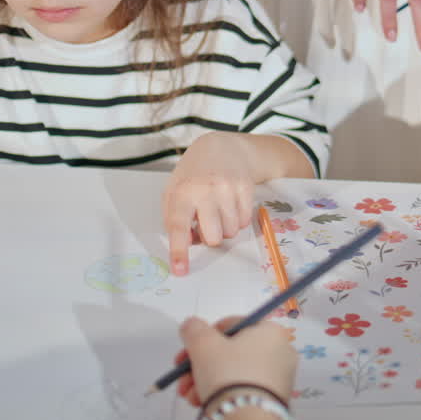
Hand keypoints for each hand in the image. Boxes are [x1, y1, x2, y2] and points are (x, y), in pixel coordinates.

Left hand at [163, 132, 255, 275]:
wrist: (221, 148)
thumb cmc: (192, 176)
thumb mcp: (174, 192)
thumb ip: (174, 219)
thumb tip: (191, 243)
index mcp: (181, 193)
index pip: (178, 228)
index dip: (179, 251)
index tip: (180, 271)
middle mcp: (205, 191)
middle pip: (213, 238)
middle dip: (210, 236)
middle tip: (206, 222)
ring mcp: (228, 189)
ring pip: (231, 232)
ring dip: (225, 227)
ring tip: (219, 210)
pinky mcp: (246, 188)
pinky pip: (245, 222)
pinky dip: (237, 220)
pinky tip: (231, 204)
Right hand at [174, 316, 297, 407]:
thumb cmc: (227, 373)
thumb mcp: (202, 344)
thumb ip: (194, 329)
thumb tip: (192, 326)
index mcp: (270, 331)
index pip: (231, 325)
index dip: (204, 336)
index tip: (188, 350)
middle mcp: (280, 351)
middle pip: (230, 352)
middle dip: (200, 364)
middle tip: (183, 377)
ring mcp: (279, 378)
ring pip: (233, 373)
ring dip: (205, 381)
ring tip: (189, 395)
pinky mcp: (272, 400)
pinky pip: (242, 390)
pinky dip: (221, 394)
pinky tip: (202, 402)